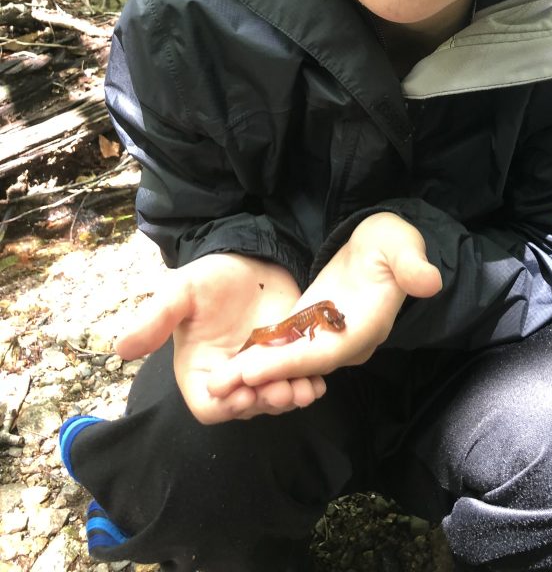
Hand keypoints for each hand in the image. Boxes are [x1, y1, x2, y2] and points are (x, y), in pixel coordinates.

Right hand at [116, 254, 326, 423]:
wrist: (253, 258)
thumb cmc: (211, 276)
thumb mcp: (181, 291)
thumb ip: (155, 319)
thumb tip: (120, 349)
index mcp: (200, 369)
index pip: (208, 406)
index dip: (224, 405)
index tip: (243, 393)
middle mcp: (230, 377)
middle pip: (246, 408)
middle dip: (264, 403)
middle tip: (283, 390)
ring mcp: (261, 370)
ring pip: (273, 400)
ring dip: (289, 398)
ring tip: (304, 388)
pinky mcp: (287, 359)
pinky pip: (297, 382)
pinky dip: (307, 386)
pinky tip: (317, 381)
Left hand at [207, 213, 441, 408]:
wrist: (382, 242)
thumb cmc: (392, 241)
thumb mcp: (402, 244)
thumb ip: (411, 264)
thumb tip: (428, 280)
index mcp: (368, 325)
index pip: (327, 352)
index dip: (291, 362)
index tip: (254, 369)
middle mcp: (347, 341)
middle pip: (303, 365)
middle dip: (264, 376)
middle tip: (222, 384)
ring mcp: (328, 337)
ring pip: (291, 363)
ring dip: (257, 373)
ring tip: (218, 380)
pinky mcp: (312, 327)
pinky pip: (285, 348)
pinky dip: (260, 356)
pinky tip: (230, 362)